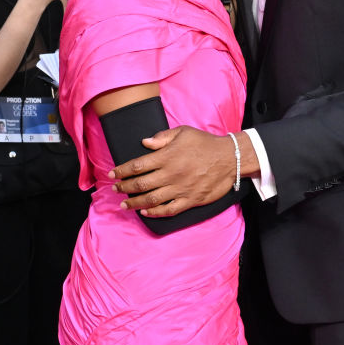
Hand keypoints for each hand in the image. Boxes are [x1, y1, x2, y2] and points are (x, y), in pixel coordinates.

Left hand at [109, 126, 235, 215]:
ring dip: (135, 203)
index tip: (113, 174)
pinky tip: (145, 212)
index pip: (137, 165)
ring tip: (124, 204)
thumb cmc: (205, 143)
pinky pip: (169, 209)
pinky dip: (155, 212)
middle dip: (124, 187)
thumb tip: (144, 143)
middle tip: (115, 189)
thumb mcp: (183, 132)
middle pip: (141, 184)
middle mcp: (171, 174)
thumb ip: (162, 137)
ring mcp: (180, 189)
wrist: (230, 158)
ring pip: (151, 199)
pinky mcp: (190, 200)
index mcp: (167, 157)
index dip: (122, 170)